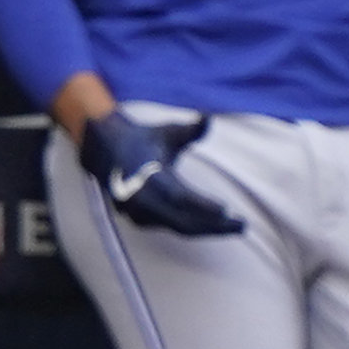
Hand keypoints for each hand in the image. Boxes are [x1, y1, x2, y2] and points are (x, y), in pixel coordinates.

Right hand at [79, 110, 244, 237]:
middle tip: (242, 225)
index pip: (179, 196)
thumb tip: (207, 119)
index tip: (226, 210)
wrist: (106, 152)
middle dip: (214, 226)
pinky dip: (194, 228)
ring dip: (207, 229)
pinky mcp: (140, 220)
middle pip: (182, 220)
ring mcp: (138, 212)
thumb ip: (189, 130)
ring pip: (179, 227)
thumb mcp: (166, 131)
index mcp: (148, 175)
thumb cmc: (143, 139)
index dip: (202, 205)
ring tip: (235, 227)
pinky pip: (172, 227)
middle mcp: (141, 198)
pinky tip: (215, 226)